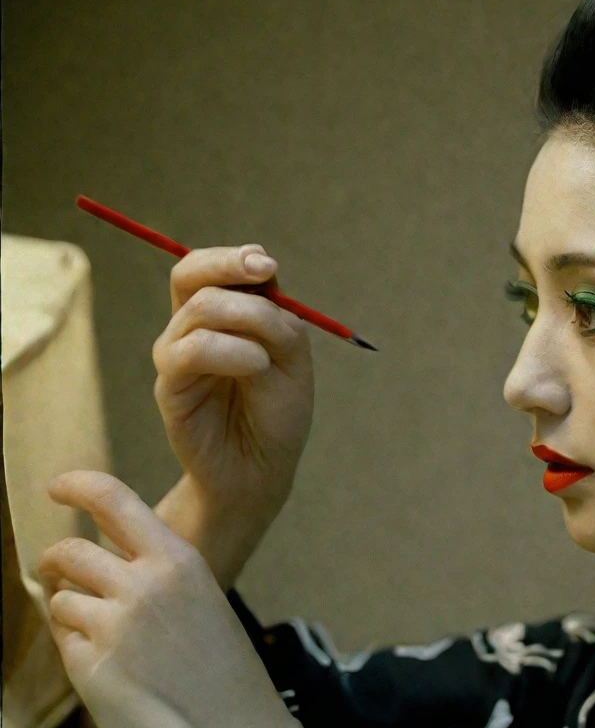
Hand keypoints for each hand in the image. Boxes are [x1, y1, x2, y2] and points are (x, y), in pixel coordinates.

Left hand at [38, 470, 319, 727]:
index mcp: (184, 562)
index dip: (78, 485)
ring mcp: (115, 626)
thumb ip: (163, 586)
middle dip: (59, 563)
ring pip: (60, 598)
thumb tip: (104, 574)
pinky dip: (74, 653)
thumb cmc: (234, 692)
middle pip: (71, 550)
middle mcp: (145, 583)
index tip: (58, 487)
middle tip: (63, 576)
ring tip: (104, 644)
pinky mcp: (92, 670)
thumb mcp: (208, 616)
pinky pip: (63, 643)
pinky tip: (109, 676)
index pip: (114, 500)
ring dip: (70, 614)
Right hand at [152, 245, 314, 519]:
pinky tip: (256, 365)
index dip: (234, 258)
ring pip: (198, 311)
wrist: (263, 470)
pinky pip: (189, 351)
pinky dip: (230, 351)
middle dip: (229, 267)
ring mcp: (177, 356)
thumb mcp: (292, 359)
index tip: (268, 265)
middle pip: (190, 274)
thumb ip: (277, 318)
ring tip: (269, 357)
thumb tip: (261, 275)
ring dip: (246, 321)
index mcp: (224, 316)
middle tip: (264, 272)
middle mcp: (193, 328)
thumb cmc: (278, 414)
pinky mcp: (169, 387)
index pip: (211, 268)